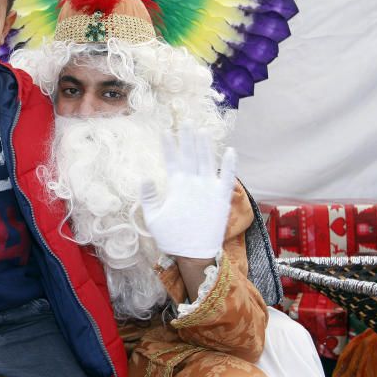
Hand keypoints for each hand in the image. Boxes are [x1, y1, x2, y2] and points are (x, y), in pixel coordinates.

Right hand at [140, 130, 236, 259]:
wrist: (195, 254)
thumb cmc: (172, 237)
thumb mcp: (152, 218)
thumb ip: (148, 197)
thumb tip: (145, 177)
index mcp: (176, 186)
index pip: (171, 159)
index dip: (168, 144)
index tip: (166, 131)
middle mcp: (194, 183)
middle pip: (190, 154)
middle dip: (188, 137)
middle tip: (187, 122)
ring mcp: (210, 189)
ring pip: (207, 160)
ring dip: (205, 144)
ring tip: (203, 130)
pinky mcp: (223, 198)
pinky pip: (229, 176)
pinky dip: (230, 163)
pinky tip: (231, 150)